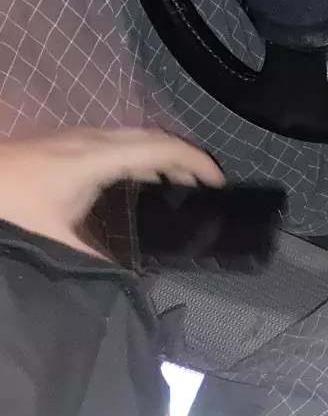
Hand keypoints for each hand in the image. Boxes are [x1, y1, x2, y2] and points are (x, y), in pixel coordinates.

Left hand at [0, 127, 223, 257]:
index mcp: (98, 157)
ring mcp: (80, 136)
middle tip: (206, 187)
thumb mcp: (52, 239)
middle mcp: (94, 139)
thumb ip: (93, 259)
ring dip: (164, 155)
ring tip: (180, 184)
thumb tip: (129, 279)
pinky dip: (143, 154)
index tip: (219, 183)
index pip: (162, 148)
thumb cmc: (9, 205)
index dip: (196, 162)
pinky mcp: (69, 140)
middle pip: (155, 137)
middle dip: (187, 158)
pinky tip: (139, 179)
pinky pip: (121, 140)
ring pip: (137, 136)